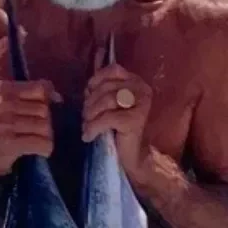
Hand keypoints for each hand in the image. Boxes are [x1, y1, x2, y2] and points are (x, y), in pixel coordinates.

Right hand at [0, 78, 59, 182]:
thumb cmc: (4, 129)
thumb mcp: (14, 106)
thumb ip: (35, 96)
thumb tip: (58, 97)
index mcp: (3, 90)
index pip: (39, 88)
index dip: (48, 100)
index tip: (44, 112)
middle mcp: (1, 104)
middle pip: (44, 109)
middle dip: (46, 123)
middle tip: (37, 133)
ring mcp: (3, 124)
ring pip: (44, 126)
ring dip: (47, 138)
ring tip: (38, 142)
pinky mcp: (8, 143)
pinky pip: (41, 143)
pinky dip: (45, 149)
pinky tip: (41, 151)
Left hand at [82, 62, 151, 176]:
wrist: (132, 157)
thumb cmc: (119, 130)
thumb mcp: (109, 106)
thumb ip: (101, 92)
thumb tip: (87, 87)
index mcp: (136, 81)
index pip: (113, 70)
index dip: (96, 80)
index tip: (87, 95)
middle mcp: (142, 89)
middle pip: (107, 87)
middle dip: (90, 102)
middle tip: (85, 117)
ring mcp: (141, 104)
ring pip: (107, 100)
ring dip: (91, 114)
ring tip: (86, 126)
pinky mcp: (135, 121)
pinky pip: (108, 118)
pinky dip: (94, 127)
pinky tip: (88, 136)